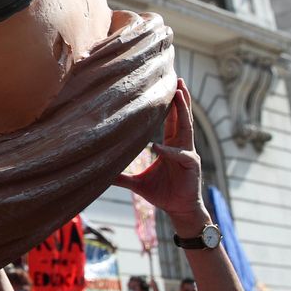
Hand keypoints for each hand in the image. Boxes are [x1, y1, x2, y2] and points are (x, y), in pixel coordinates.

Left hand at [112, 79, 208, 232]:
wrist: (178, 210)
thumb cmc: (162, 194)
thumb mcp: (137, 183)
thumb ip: (120, 177)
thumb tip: (100, 175)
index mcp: (171, 145)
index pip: (171, 120)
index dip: (169, 104)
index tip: (166, 86)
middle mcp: (181, 146)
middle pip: (182, 117)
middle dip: (181, 98)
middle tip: (178, 80)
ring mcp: (188, 154)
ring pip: (186, 128)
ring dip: (183, 111)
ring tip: (179, 94)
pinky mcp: (191, 166)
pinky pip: (180, 155)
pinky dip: (170, 151)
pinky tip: (158, 147)